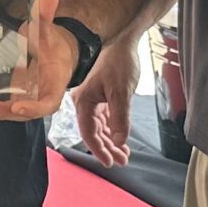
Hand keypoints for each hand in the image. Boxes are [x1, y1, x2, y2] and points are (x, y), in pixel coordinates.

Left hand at [0, 0, 72, 123]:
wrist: (54, 53)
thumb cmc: (52, 44)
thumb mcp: (47, 30)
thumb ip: (45, 16)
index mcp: (54, 83)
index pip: (47, 102)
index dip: (33, 107)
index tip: (17, 106)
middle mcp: (40, 96)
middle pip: (22, 111)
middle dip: (1, 111)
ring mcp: (26, 99)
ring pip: (9, 112)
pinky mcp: (14, 98)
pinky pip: (1, 108)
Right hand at [72, 38, 138, 166]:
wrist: (124, 43)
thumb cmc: (119, 63)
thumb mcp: (122, 92)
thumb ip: (120, 118)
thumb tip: (119, 141)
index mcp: (83, 101)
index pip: (88, 132)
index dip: (98, 149)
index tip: (109, 163)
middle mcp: (84, 103)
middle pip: (94, 132)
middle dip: (108, 148)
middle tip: (122, 161)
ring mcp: (92, 100)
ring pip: (100, 127)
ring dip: (111, 141)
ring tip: (124, 155)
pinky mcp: (101, 98)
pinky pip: (105, 119)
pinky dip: (113, 130)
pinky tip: (121, 139)